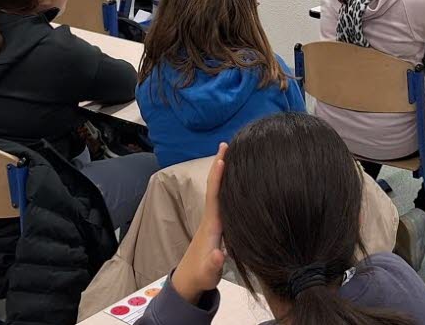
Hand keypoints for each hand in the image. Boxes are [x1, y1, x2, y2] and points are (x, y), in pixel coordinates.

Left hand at [171, 143, 227, 304]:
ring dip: (223, 171)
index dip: (218, 176)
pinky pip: (223, 198)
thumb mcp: (209, 273)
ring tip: (232, 153)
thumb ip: (214, 264)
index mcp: (211, 224)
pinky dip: (227, 184)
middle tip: (227, 143)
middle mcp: (211, 217)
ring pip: (219, 190)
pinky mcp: (217, 224)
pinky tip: (235, 179)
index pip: (214, 195)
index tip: (222, 157)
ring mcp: (213, 219)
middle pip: (215, 185)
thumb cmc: (200, 276)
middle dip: (220, 165)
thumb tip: (219, 254)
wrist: (189, 281)